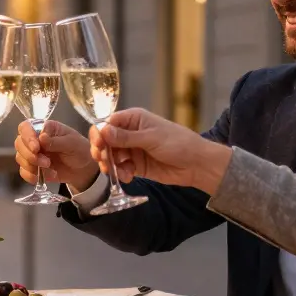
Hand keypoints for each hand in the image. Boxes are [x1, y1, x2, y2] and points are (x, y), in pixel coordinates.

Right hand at [14, 121, 99, 190]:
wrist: (83, 169)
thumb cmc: (79, 149)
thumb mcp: (72, 143)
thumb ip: (56, 141)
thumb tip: (41, 137)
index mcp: (44, 128)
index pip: (25, 127)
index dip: (27, 137)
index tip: (36, 148)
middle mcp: (34, 139)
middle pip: (19, 143)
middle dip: (30, 155)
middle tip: (46, 162)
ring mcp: (32, 154)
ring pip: (20, 157)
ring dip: (32, 165)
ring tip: (50, 167)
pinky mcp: (33, 167)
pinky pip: (23, 171)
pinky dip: (31, 176)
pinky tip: (41, 177)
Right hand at [89, 108, 232, 194]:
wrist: (196, 164)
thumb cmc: (178, 143)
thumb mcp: (151, 138)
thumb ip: (126, 137)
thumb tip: (103, 130)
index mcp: (133, 119)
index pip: (108, 123)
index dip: (100, 134)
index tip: (98, 146)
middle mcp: (130, 133)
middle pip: (106, 141)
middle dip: (102, 151)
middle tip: (104, 162)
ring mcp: (132, 149)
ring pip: (111, 156)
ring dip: (111, 165)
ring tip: (117, 172)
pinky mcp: (136, 165)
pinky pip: (121, 168)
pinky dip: (120, 173)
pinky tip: (128, 176)